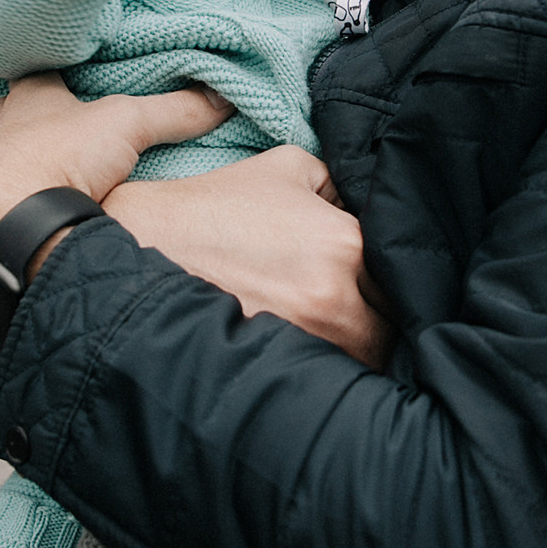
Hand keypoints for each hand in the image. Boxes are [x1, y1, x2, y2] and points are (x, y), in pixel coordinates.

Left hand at [0, 73, 229, 249]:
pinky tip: (80, 196)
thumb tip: (221, 98)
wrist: (13, 223)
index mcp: (27, 91)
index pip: (56, 68)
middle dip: (73, 117)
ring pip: (37, 151)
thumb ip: (176, 110)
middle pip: (46, 112)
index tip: (110, 73)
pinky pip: (35, 187)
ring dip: (63, 156)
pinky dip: (56, 188)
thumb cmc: (55, 156)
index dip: (83, 70)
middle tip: (107, 121)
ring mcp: (2, 165)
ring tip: (98, 161)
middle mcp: (7, 123)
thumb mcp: (126, 123)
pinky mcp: (6, 202)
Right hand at [108, 147, 393, 369]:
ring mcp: (304, 339)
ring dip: (354, 351)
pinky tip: (303, 357)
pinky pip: (318, 379)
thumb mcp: (286, 168)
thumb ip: (340, 183)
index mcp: (346, 244)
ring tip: (331, 336)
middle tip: (361, 312)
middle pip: (392, 330)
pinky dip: (318, 372)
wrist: (141, 244)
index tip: (384, 282)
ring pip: (361, 361)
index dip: (396, 280)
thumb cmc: (215, 205)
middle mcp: (334, 297)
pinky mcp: (271, 367)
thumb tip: (365, 208)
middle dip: (381, 321)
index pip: (404, 276)